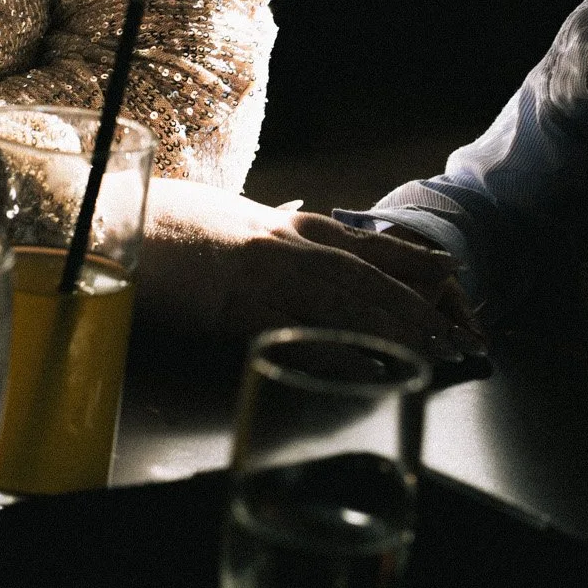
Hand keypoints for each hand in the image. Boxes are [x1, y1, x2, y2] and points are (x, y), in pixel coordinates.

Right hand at [136, 180, 478, 361]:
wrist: (120, 219)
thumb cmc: (167, 226)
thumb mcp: (229, 223)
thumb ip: (265, 235)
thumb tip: (285, 232)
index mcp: (289, 227)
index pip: (368, 245)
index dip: (414, 264)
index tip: (451, 277)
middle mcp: (292, 244)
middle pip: (376, 275)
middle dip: (426, 306)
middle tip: (467, 335)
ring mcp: (272, 272)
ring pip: (357, 300)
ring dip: (405, 328)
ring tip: (444, 352)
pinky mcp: (246, 304)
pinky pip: (309, 331)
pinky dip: (348, 350)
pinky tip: (378, 367)